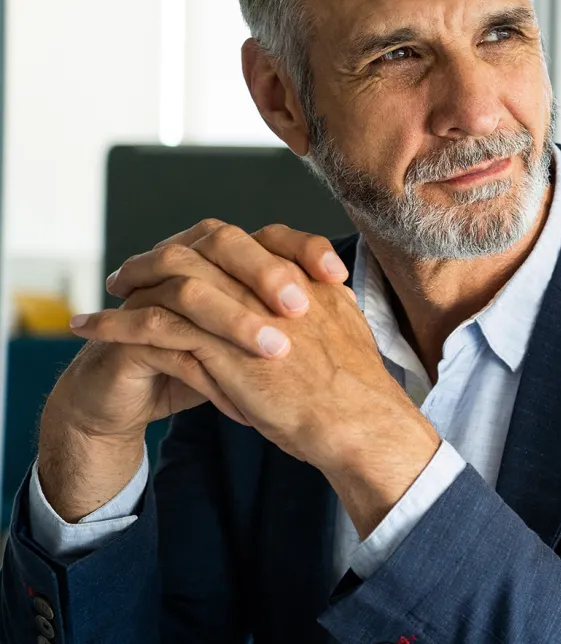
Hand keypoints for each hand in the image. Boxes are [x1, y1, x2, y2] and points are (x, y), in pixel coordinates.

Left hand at [79, 221, 439, 536]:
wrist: (360, 425)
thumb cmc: (358, 392)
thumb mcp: (347, 330)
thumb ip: (327, 307)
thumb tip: (319, 296)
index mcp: (304, 278)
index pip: (247, 243)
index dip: (206, 248)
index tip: (181, 260)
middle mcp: (272, 285)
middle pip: (203, 249)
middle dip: (158, 257)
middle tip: (129, 272)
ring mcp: (246, 314)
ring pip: (173, 280)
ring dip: (130, 286)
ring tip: (102, 301)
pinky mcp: (222, 349)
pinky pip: (156, 325)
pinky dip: (117, 324)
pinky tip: (92, 328)